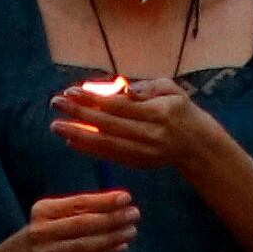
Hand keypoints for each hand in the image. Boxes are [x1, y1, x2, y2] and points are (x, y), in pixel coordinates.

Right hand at [12, 187, 138, 251]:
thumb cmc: (44, 230)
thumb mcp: (52, 214)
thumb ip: (79, 209)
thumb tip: (118, 202)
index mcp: (44, 210)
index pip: (78, 203)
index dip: (104, 200)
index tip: (126, 196)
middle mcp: (43, 230)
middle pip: (83, 224)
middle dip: (112, 218)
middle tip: (134, 213)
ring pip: (86, 244)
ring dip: (112, 237)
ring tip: (132, 230)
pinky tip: (121, 246)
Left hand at [47, 72, 222, 175]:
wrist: (197, 145)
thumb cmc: (181, 110)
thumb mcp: (171, 89)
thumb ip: (147, 87)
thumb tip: (124, 89)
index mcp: (158, 113)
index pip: (118, 106)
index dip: (93, 99)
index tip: (71, 91)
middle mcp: (150, 135)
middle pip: (108, 124)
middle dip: (79, 114)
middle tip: (55, 104)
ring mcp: (143, 152)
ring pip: (106, 144)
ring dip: (78, 135)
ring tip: (56, 125)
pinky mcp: (138, 164)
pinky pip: (109, 156)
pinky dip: (89, 149)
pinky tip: (72, 140)